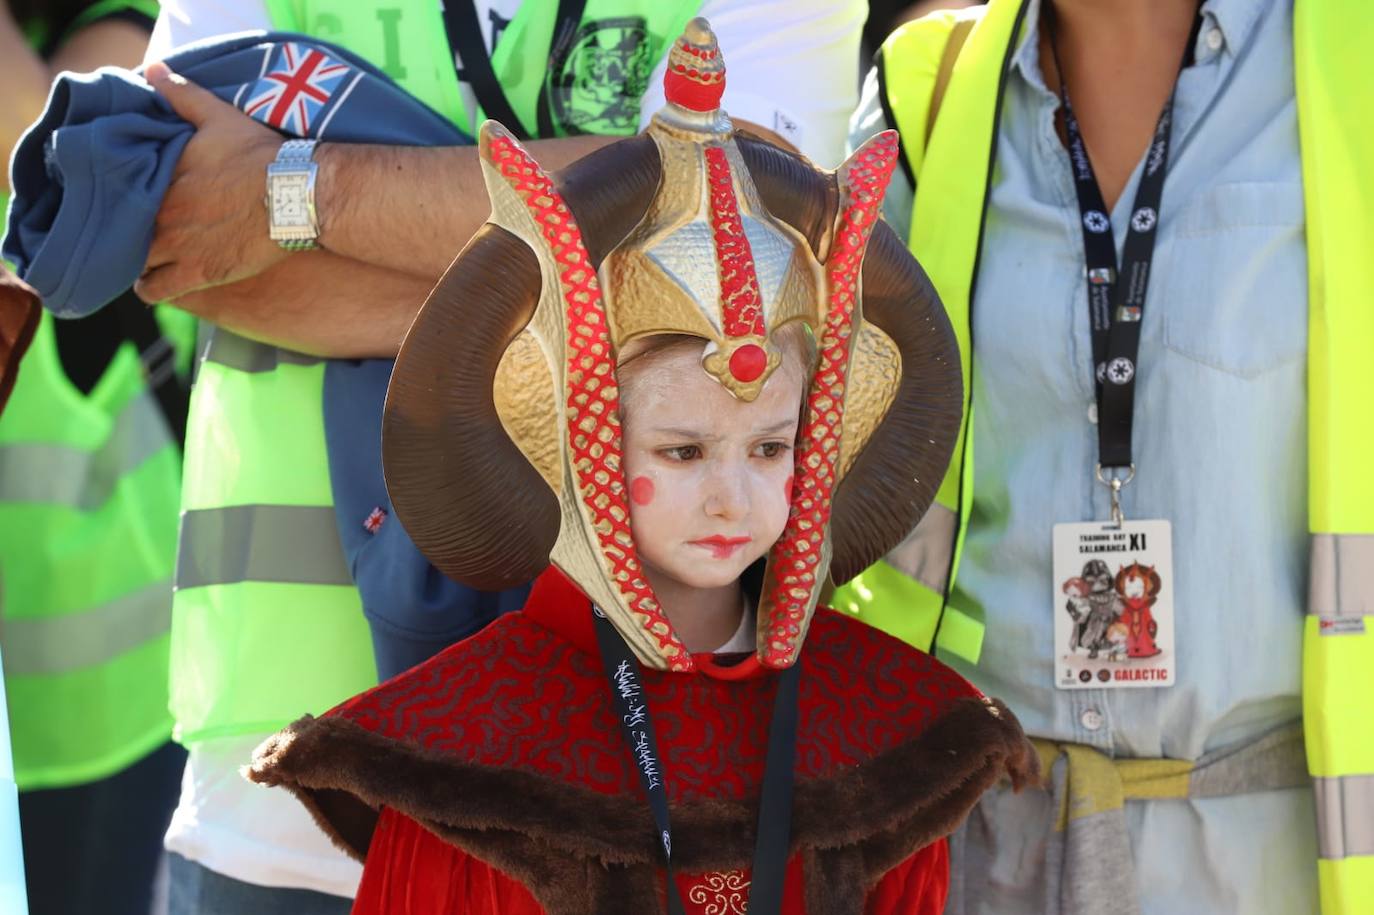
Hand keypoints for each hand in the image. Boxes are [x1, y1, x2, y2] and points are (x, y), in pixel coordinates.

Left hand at [136, 61, 286, 303]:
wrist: (297, 195)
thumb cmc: (260, 155)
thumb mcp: (220, 117)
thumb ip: (182, 95)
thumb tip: (152, 71)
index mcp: (161, 177)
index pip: (121, 190)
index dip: (119, 195)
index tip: (123, 196)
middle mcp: (162, 214)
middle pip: (123, 227)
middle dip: (123, 228)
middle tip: (128, 229)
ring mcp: (179, 247)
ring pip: (134, 260)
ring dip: (133, 260)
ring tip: (138, 257)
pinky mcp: (201, 273)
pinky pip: (158, 290)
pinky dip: (148, 288)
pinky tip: (148, 284)